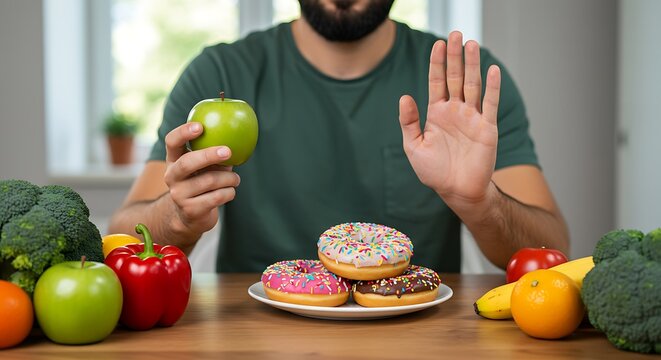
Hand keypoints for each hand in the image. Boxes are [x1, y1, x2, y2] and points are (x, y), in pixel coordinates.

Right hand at [163, 122, 240, 235]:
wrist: (191, 216)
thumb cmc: (203, 182)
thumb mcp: (204, 166)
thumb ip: (215, 152)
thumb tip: (238, 136)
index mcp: (174, 160)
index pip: (171, 142)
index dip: (183, 132)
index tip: (200, 126)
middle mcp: (172, 176)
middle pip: (187, 163)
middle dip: (209, 155)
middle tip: (228, 151)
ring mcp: (179, 195)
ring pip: (209, 181)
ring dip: (229, 178)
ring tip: (235, 179)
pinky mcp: (191, 210)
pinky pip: (217, 197)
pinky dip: (229, 192)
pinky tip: (230, 191)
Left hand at [399, 31, 500, 205]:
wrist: (457, 191)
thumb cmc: (434, 171)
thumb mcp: (414, 146)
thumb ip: (408, 122)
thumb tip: (404, 97)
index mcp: (437, 113)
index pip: (437, 82)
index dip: (437, 63)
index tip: (437, 44)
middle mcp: (455, 111)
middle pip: (455, 78)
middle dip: (455, 57)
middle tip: (456, 34)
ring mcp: (472, 118)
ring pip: (472, 85)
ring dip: (472, 65)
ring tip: (471, 44)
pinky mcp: (486, 128)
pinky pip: (490, 104)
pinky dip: (492, 87)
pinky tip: (492, 69)